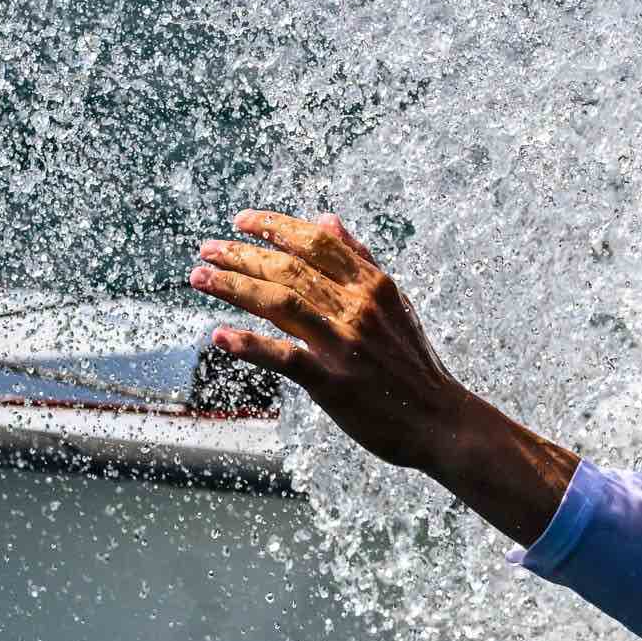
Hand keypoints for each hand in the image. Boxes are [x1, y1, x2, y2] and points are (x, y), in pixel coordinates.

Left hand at [192, 210, 579, 544]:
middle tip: (207, 249)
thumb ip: (360, 260)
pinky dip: (250, 345)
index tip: (242, 221)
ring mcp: (345, 345)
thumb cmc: (413, 365)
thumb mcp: (395, 303)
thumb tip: (326, 220)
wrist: (440, 421)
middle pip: (289, 268)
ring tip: (201, 277)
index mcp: (374, 286)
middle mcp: (358, 309)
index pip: (316, 242)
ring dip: (234, 287)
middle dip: (241, 254)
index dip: (274, 227)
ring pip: (280, 303)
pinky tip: (220, 335)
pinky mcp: (333, 383)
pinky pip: (284, 357)